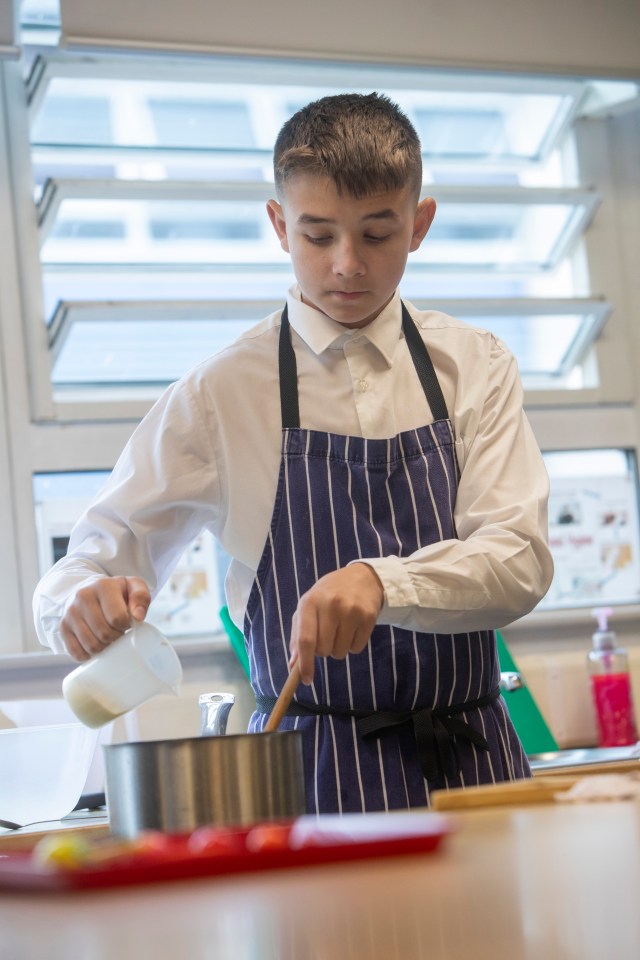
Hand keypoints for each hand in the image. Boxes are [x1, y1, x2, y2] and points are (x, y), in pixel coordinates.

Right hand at [59, 576, 150, 661]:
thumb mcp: (133, 587)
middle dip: (116, 637)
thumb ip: (141, 597)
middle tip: (117, 631)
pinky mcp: (63, 627)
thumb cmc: (117, 593)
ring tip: (107, 636)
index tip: (126, 621)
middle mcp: (83, 597)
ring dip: (104, 647)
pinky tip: (95, 644)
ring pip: (91, 645)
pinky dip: (89, 654)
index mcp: (103, 586)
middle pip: (104, 633)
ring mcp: (70, 613)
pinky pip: (77, 653)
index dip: (126, 625)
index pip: (117, 618)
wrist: (91, 591)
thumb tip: (138, 617)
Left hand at [289, 563, 383, 684]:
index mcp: (309, 602)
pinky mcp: (368, 617)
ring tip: (340, 629)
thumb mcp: (308, 607)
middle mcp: (331, 605)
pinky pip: (357, 649)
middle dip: (323, 650)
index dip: (305, 663)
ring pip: (340, 652)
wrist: (361, 578)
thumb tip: (293, 665)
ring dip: (338, 648)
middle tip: (327, 635)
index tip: (306, 680)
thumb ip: (298, 635)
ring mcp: (351, 610)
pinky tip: (353, 628)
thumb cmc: (328, 595)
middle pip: (324, 650)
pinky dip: (353, 645)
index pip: (305, 640)